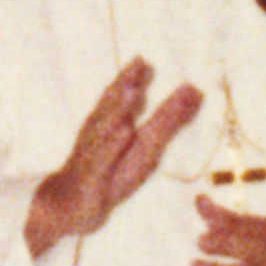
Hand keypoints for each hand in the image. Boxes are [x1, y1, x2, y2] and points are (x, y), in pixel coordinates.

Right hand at [22, 62, 203, 260]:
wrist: (70, 205)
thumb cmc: (112, 171)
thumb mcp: (144, 146)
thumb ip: (168, 119)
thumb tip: (194, 91)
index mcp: (109, 125)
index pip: (119, 98)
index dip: (130, 78)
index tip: (142, 60)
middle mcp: (99, 136)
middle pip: (112, 108)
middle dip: (124, 87)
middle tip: (139, 64)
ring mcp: (93, 157)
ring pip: (106, 131)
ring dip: (118, 111)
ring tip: (133, 93)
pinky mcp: (93, 179)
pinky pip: (103, 161)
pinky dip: (112, 147)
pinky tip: (124, 133)